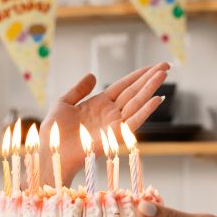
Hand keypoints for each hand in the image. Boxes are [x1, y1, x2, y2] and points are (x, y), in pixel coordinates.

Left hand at [41, 62, 168, 182]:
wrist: (50, 151)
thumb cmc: (54, 132)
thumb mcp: (64, 103)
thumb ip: (79, 89)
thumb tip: (92, 75)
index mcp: (100, 104)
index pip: (124, 86)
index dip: (138, 75)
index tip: (152, 66)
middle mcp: (110, 113)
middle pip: (134, 92)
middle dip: (150, 78)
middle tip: (166, 65)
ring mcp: (114, 124)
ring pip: (137, 103)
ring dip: (151, 88)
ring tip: (163, 74)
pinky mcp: (115, 136)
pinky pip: (134, 122)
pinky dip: (146, 111)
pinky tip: (157, 99)